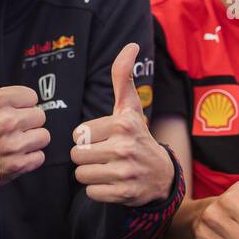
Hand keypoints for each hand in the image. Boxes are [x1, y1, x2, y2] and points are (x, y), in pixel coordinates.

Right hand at [0, 38, 48, 184]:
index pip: (31, 96)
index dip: (21, 102)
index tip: (9, 108)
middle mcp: (7, 122)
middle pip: (39, 116)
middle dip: (27, 120)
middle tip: (12, 125)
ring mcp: (13, 145)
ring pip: (43, 136)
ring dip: (31, 139)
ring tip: (15, 139)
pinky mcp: (17, 166)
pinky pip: (39, 156)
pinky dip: (30, 157)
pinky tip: (15, 154)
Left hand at [70, 42, 171, 207]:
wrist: (162, 175)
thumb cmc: (137, 136)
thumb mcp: (130, 107)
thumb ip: (122, 76)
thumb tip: (131, 44)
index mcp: (123, 123)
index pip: (78, 133)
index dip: (86, 137)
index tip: (104, 138)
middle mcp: (125, 147)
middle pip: (76, 155)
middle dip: (85, 157)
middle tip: (103, 155)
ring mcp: (125, 172)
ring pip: (81, 175)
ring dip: (89, 174)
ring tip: (106, 168)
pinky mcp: (124, 194)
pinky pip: (90, 193)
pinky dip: (98, 190)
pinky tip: (112, 183)